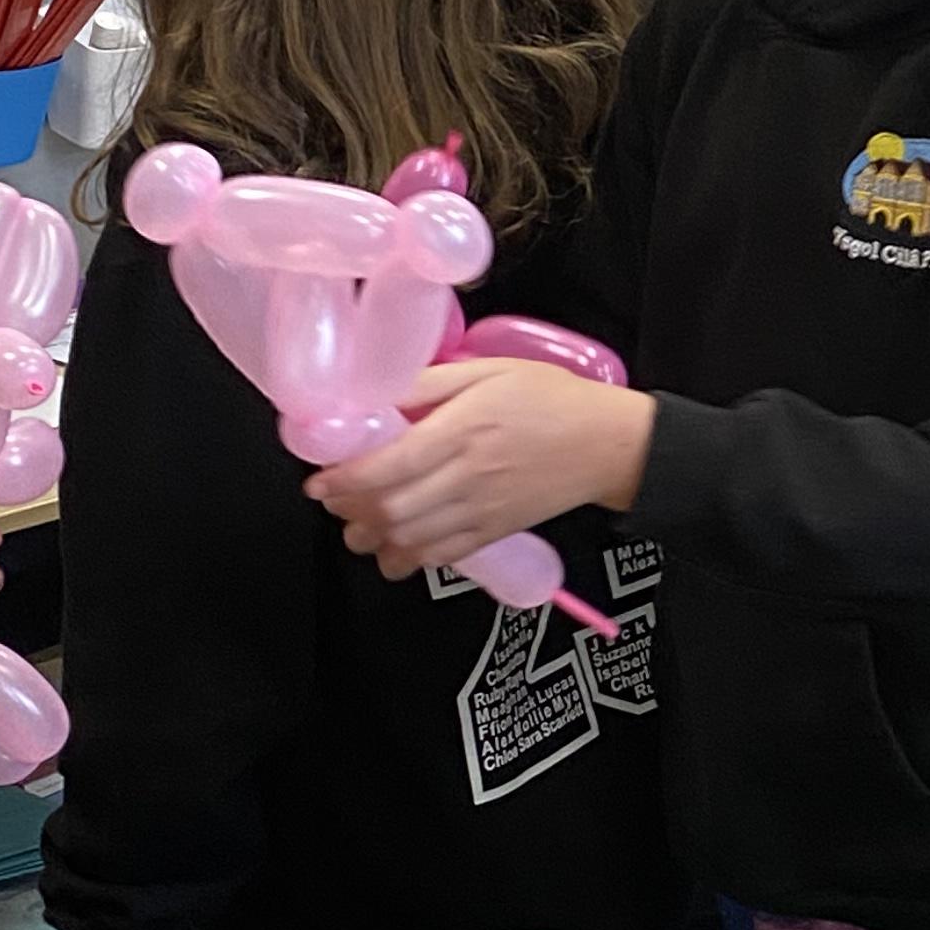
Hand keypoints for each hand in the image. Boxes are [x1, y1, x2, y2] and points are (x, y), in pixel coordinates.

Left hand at [308, 358, 654, 576]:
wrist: (609, 444)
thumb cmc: (553, 400)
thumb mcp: (489, 370)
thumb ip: (430, 380)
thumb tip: (377, 393)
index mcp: (464, 430)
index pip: (390, 465)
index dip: (345, 479)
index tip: (320, 480)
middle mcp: (469, 476)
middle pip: (392, 510)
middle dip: (350, 511)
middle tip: (334, 499)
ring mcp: (483, 510)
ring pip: (410, 540)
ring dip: (373, 538)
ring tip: (358, 524)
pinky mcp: (495, 532)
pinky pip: (442, 557)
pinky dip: (409, 559)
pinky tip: (394, 548)